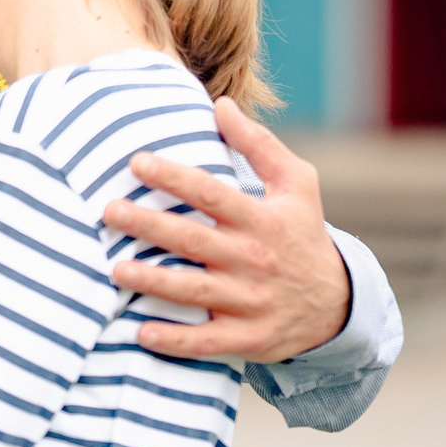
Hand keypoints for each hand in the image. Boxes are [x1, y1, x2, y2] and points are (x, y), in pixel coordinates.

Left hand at [101, 94, 352, 362]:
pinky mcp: (248, 339)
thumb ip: (258, 144)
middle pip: (192, 241)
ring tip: (115, 269)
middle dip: (148, 225)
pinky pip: (206, 342)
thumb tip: (220, 103)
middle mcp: (254, 260)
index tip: (136, 161)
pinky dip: (174, 341)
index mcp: (262, 220)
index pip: (211, 194)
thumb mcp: (296, 184)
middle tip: (109, 211)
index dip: (173, 177)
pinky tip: (141, 333)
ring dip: (152, 282)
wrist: (336, 304)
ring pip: (193, 292)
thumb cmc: (303, 233)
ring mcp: (250, 302)